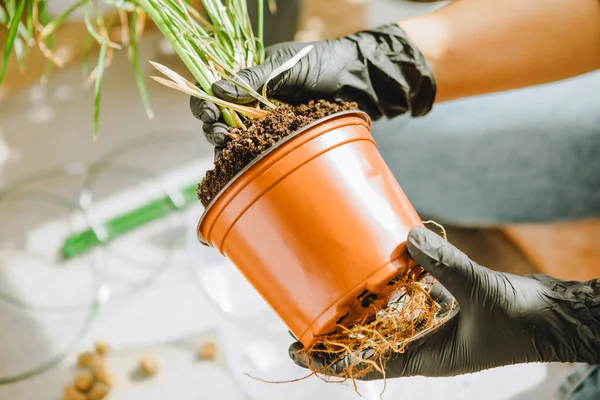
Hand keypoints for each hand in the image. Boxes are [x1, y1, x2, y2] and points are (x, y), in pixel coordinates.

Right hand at [190, 23, 435, 156]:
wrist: (360, 80)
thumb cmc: (325, 64)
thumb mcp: (287, 66)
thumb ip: (253, 78)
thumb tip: (217, 88)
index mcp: (251, 78)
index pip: (216, 90)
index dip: (205, 102)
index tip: (207, 113)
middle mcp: (255, 102)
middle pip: (221, 119)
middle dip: (214, 128)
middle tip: (220, 135)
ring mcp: (269, 122)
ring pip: (238, 139)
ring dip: (227, 147)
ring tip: (228, 150)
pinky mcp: (284, 139)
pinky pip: (261, 150)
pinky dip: (248, 159)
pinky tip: (241, 165)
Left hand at [288, 226, 599, 377]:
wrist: (557, 318)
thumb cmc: (525, 321)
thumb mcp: (480, 293)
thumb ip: (445, 265)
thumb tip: (408, 237)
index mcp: (426, 358)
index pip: (365, 364)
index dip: (328, 360)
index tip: (297, 347)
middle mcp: (425, 345)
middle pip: (369, 341)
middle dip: (337, 328)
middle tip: (305, 306)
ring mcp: (436, 326)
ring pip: (390, 317)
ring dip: (364, 303)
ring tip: (335, 283)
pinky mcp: (448, 307)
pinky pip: (413, 296)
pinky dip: (398, 282)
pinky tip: (384, 261)